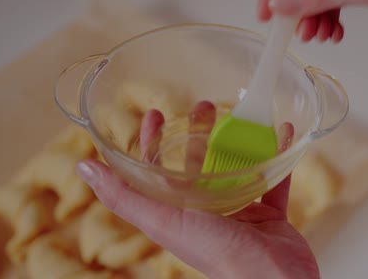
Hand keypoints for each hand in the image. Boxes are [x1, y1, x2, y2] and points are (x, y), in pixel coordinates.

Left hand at [76, 101, 318, 278]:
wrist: (273, 277)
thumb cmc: (217, 253)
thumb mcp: (164, 222)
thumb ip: (125, 197)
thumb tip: (84, 169)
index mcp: (179, 213)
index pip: (159, 170)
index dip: (153, 142)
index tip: (155, 114)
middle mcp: (207, 211)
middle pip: (198, 164)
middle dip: (199, 134)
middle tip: (204, 106)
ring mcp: (240, 211)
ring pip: (236, 167)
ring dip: (238, 140)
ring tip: (242, 115)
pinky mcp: (270, 212)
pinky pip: (274, 176)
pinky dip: (278, 154)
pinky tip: (282, 131)